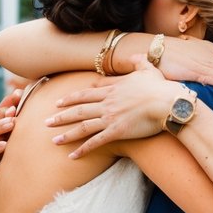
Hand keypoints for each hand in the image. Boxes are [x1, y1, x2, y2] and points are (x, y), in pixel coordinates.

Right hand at [0, 88, 21, 180]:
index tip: (19, 94)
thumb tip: (28, 92)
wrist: (10, 174)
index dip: (7, 103)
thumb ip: (22, 117)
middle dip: (1, 124)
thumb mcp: (19, 133)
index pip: (0, 113)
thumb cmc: (16, 149)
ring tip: (5, 144)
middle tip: (13, 120)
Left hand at [48, 56, 182, 157]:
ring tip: (53, 140)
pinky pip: (96, 142)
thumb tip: (136, 56)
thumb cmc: (160, 87)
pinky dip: (83, 149)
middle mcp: (107, 103)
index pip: (86, 94)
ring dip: (66, 134)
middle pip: (78, 110)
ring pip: (82, 126)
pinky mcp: (117, 131)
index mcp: (112, 89)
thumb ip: (139, 62)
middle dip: (61, 116)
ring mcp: (110, 117)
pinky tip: (72, 156)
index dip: (70, 98)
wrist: (167, 102)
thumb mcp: (149, 70)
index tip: (58, 102)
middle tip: (46, 121)